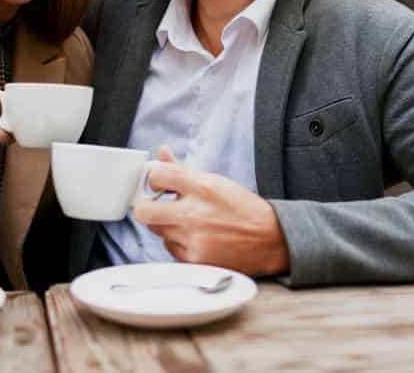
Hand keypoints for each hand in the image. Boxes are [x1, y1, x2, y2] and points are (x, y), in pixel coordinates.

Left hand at [133, 146, 289, 276]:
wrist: (269, 239)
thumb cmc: (241, 208)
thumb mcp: (214, 181)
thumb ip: (182, 169)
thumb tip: (161, 153)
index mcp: (201, 187)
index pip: (157, 176)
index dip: (154, 179)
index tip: (158, 184)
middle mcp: (195, 214)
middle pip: (144, 211)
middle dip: (147, 207)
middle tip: (157, 206)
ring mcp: (193, 239)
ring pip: (157, 231)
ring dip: (166, 225)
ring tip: (187, 222)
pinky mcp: (195, 260)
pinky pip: (170, 249)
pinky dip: (178, 243)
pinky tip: (195, 237)